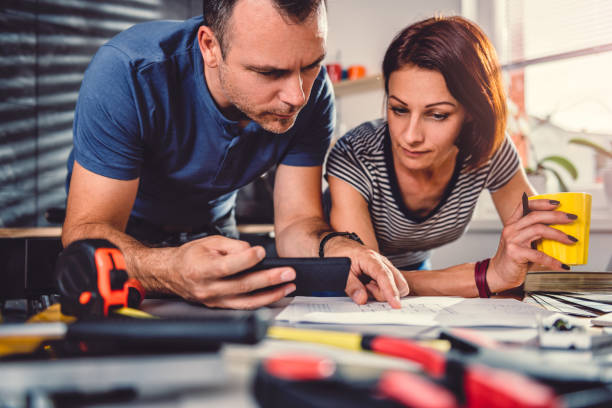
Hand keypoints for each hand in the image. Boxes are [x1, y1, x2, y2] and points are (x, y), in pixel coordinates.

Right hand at [161, 236, 295, 308]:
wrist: (172, 274)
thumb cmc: (191, 257)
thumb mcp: (210, 242)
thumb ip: (233, 246)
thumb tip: (253, 252)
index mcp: (203, 269)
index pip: (228, 266)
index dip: (246, 259)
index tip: (261, 252)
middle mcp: (208, 288)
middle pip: (242, 285)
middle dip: (269, 279)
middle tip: (287, 273)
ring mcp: (215, 300)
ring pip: (247, 301)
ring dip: (271, 294)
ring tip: (288, 286)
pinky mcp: (220, 306)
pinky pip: (244, 306)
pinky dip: (262, 301)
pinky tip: (275, 294)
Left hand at [324, 237, 408, 308]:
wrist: (340, 246)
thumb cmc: (340, 256)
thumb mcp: (340, 271)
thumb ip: (351, 286)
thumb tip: (362, 299)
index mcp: (370, 258)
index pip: (385, 276)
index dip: (391, 291)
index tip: (396, 305)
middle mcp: (382, 262)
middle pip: (398, 283)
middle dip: (385, 293)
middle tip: (367, 288)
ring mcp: (385, 266)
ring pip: (397, 285)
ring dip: (383, 292)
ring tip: (367, 286)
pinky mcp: (385, 272)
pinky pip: (392, 285)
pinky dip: (382, 290)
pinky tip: (370, 285)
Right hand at [487, 198, 576, 291]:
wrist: (499, 274)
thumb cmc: (514, 259)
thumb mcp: (522, 242)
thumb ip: (535, 235)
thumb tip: (564, 232)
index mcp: (512, 224)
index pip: (524, 206)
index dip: (541, 202)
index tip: (557, 203)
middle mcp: (511, 229)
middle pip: (535, 216)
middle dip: (556, 216)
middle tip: (572, 218)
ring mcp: (512, 240)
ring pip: (538, 230)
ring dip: (558, 234)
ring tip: (572, 240)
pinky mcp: (515, 254)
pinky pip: (538, 255)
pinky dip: (553, 261)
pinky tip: (562, 265)